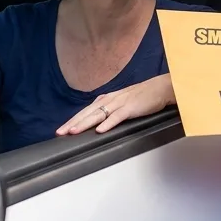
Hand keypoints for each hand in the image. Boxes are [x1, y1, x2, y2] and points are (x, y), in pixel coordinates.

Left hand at [56, 75, 174, 136]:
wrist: (160, 88)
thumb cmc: (143, 96)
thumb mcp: (123, 102)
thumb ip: (111, 110)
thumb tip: (99, 122)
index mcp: (107, 99)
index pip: (86, 111)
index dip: (73, 120)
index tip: (61, 130)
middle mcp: (110, 100)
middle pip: (87, 112)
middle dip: (72, 123)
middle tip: (59, 132)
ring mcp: (120, 103)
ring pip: (98, 114)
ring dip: (85, 123)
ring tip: (73, 131)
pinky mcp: (130, 107)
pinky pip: (117, 116)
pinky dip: (108, 123)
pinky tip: (100, 130)